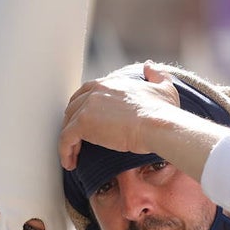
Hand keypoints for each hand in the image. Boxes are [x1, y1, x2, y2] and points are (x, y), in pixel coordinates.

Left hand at [58, 61, 180, 170]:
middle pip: (73, 107)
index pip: (87, 92)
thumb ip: (156, 75)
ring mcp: (87, 106)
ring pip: (68, 124)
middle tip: (76, 142)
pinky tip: (70, 163)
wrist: (158, 126)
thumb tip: (149, 66)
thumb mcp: (164, 88)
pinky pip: (65, 138)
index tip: (84, 123)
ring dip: (68, 141)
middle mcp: (96, 90)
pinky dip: (64, 152)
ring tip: (73, 157)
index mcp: (111, 82)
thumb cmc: (163, 112)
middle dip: (72, 124)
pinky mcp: (83, 123)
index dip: (82, 108)